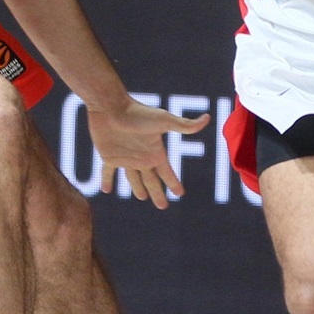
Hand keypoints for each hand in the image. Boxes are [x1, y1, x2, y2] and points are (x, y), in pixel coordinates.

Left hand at [88, 98, 210, 209]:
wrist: (111, 106)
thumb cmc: (138, 112)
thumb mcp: (163, 120)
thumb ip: (184, 125)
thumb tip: (208, 118)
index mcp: (155, 152)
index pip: (167, 172)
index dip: (173, 183)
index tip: (180, 193)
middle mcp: (142, 156)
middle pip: (151, 180)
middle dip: (157, 193)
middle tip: (163, 207)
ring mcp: (125, 157)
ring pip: (132, 178)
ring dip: (137, 188)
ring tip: (141, 197)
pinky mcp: (109, 156)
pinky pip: (108, 172)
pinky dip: (107, 180)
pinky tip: (106, 189)